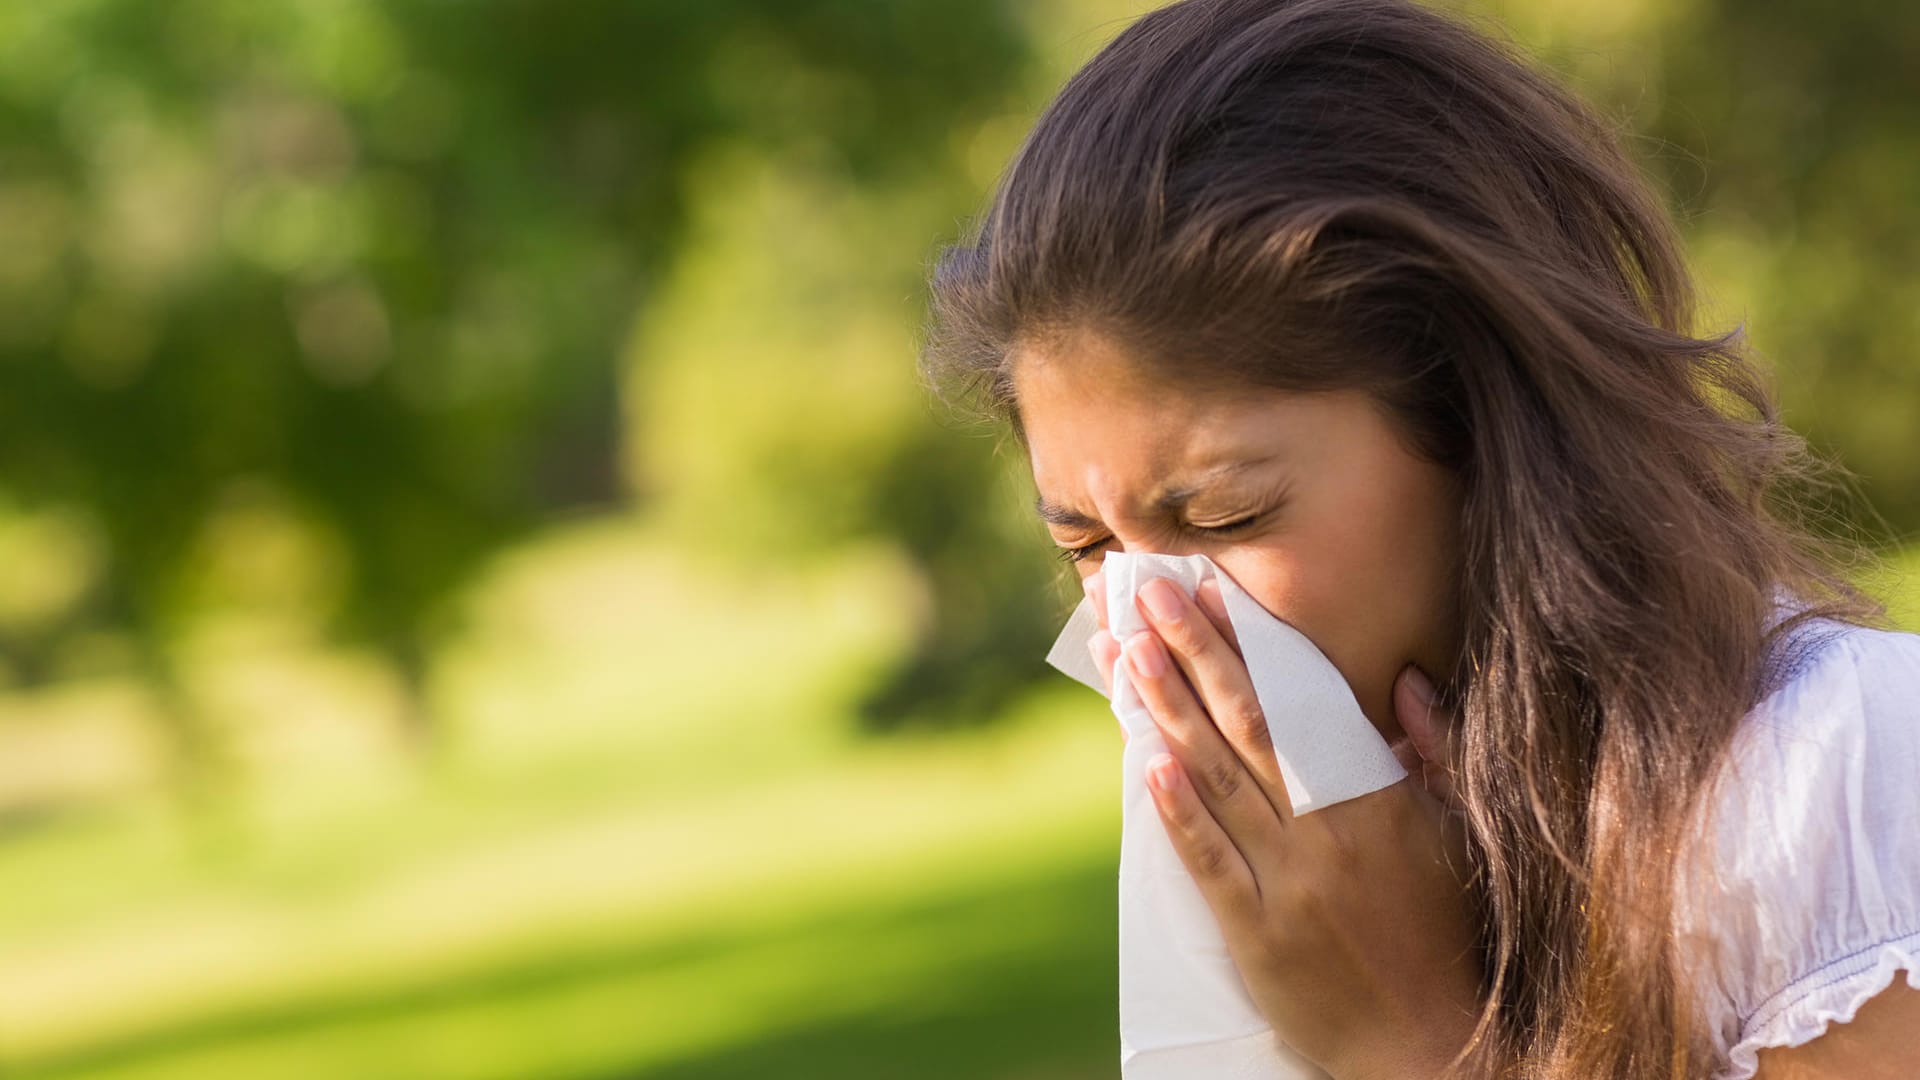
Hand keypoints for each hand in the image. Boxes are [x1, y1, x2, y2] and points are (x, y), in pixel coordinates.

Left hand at [1082, 570, 1488, 1079]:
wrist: (1427, 1045)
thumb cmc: (1444, 932)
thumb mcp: (1457, 834)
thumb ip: (1436, 753)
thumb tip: (1407, 682)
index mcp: (1379, 799)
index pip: (1303, 701)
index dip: (1251, 644)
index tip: (1209, 591)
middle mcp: (1330, 831)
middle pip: (1248, 723)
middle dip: (1192, 650)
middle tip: (1146, 591)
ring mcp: (1290, 882)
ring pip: (1217, 779)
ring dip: (1168, 708)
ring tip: (1126, 648)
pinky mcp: (1258, 934)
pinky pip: (1211, 863)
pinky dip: (1178, 812)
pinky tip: (1146, 762)